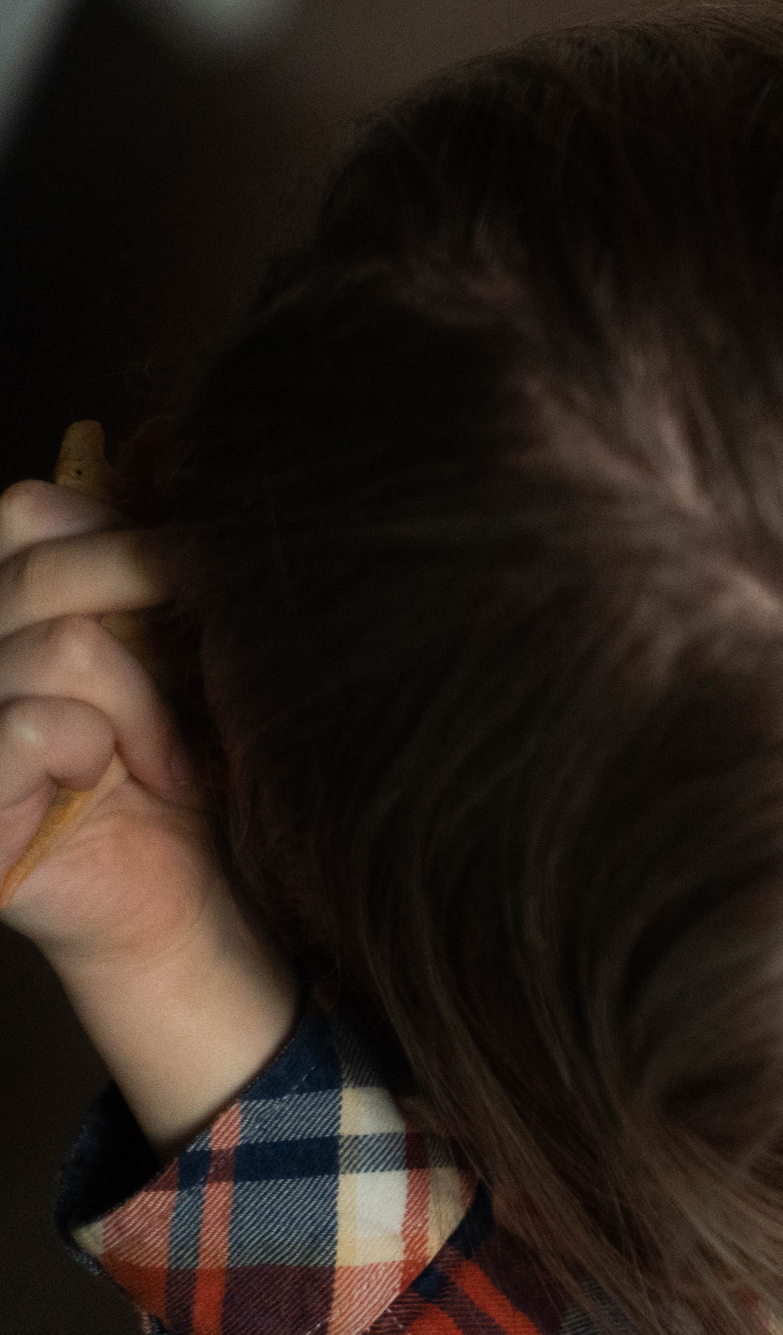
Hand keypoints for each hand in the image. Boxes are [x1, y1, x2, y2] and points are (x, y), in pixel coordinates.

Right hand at [0, 477, 200, 962]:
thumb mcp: (200, 640)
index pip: (37, 506)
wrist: (211, 899)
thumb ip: (166, 546)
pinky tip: (118, 785)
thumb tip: (163, 435)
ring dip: (144, 699)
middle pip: (37, 549)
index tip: (204, 586)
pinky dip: (96, 748)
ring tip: (171, 757)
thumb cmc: (209, 764)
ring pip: (56, 637)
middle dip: (149, 592)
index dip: (129, 530)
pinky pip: (28, 721)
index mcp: (19, 603)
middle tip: (206, 666)